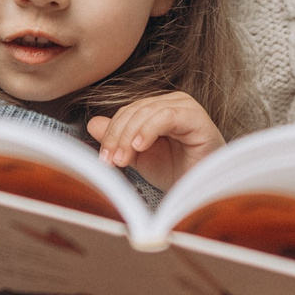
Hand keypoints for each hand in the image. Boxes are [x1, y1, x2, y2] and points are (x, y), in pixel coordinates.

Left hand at [87, 91, 225, 189]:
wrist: (201, 191)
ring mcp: (185, 107)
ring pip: (146, 112)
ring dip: (128, 137)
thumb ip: (119, 139)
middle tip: (110, 161)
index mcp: (159, 108)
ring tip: (122, 159)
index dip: (111, 133)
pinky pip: (166, 116)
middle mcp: (172, 103)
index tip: (103, 159)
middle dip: (117, 137)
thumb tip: (93, 123)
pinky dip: (148, 130)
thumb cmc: (177, 173)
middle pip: (133, 111)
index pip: (127, 112)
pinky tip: (139, 146)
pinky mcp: (196, 117)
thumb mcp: (140, 157)